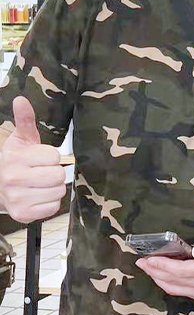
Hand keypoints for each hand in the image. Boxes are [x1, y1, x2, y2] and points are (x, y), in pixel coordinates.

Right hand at [0, 97, 65, 222]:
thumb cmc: (14, 161)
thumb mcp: (19, 140)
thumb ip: (24, 120)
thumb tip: (21, 100)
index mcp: (15, 158)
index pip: (54, 156)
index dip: (51, 157)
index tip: (39, 159)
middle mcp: (14, 179)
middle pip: (58, 174)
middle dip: (54, 172)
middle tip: (41, 172)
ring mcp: (18, 198)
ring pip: (58, 191)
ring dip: (53, 188)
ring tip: (39, 184)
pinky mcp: (23, 214)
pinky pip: (53, 207)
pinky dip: (49, 203)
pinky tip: (37, 196)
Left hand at [136, 235, 193, 302]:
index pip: (179, 270)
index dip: (161, 265)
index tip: (147, 258)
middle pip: (173, 281)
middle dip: (155, 272)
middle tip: (141, 262)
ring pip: (175, 289)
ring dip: (159, 280)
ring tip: (148, 269)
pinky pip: (182, 293)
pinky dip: (169, 286)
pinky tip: (164, 278)